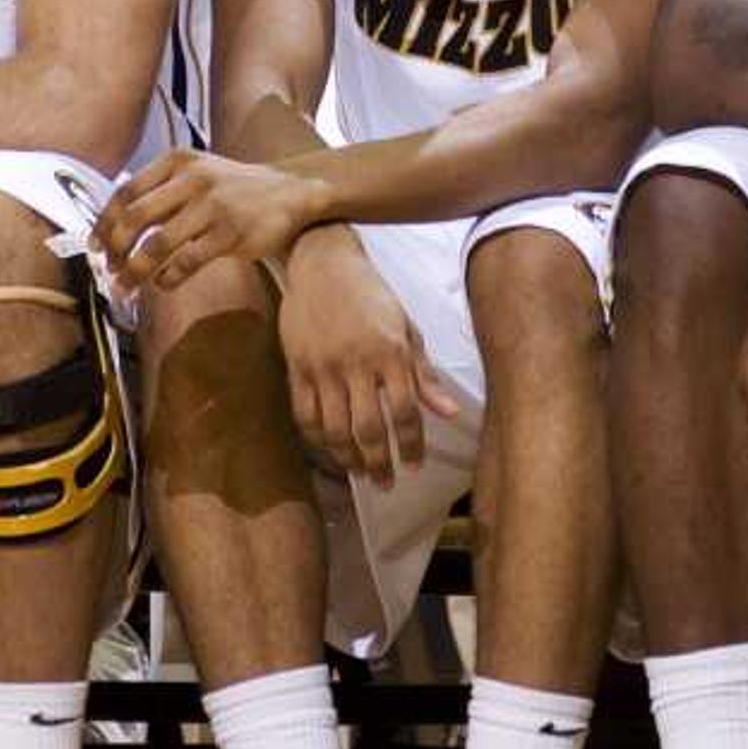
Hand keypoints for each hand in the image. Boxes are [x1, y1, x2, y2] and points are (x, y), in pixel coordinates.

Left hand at [92, 149, 333, 297]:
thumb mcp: (198, 173)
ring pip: (157, 245)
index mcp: (178, 161)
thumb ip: (162, 192)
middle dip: (114, 249)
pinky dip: (168, 278)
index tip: (96, 245)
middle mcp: (193, 180)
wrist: (291, 193)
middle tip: (108, 269)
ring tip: (125, 286)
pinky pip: (187, 261)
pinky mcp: (230, 234)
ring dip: (135, 270)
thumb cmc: (237, 189)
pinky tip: (162, 284)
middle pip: (135, 218)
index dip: (104, 223)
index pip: (126, 193)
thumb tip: (118, 225)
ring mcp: (212, 206)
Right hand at [276, 227, 460, 481]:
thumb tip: (450, 413)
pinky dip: (318, 439)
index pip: (404, 412)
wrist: (323, 264)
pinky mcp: (297, 367)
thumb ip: (425, 375)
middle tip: (386, 483)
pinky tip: (331, 450)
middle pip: (368, 428)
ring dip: (349, 458)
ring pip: (335, 428)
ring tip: (360, 473)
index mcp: (390, 352)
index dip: (410, 445)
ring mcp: (322, 366)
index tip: (414, 466)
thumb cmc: (373, 296)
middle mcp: (356, 363)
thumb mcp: (407, 329)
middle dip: (379, 462)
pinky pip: (306, 415)